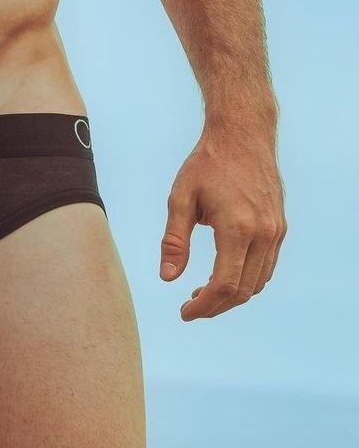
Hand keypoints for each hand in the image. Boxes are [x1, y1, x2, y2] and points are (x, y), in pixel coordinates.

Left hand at [159, 125, 286, 320]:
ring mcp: (275, 232)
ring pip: (258, 282)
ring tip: (203, 293)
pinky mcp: (279, 228)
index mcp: (238, 228)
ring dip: (232, 295)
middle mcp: (263, 234)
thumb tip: (167, 278)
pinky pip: (266, 267)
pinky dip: (247, 280)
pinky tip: (224, 274)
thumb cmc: (207, 163)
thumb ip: (174, 240)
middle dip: (216, 305)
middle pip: (244, 291)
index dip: (204, 306)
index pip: (224, 285)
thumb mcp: (181, 197)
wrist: (243, 135)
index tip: (184, 313)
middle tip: (190, 306)